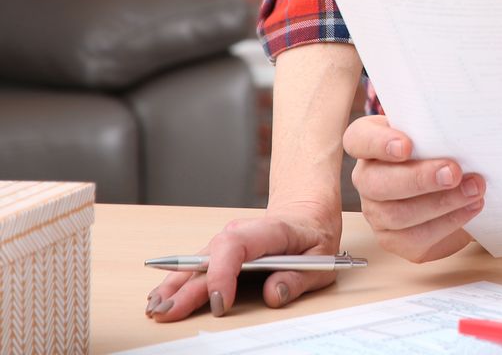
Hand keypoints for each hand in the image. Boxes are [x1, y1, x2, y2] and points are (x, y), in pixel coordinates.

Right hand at [145, 201, 340, 321]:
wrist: (306, 216)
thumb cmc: (313, 239)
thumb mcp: (320, 260)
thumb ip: (298, 278)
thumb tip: (274, 294)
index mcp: (270, 231)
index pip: (236, 246)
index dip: (222, 273)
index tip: (220, 303)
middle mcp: (242, 232)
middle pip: (208, 259)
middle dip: (186, 288)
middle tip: (168, 314)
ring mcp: (227, 241)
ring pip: (196, 262)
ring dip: (173, 286)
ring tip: (154, 308)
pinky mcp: (219, 252)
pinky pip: (195, 266)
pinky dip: (177, 282)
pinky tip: (160, 297)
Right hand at [344, 114, 483, 262]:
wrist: (454, 189)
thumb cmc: (442, 151)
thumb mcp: (437, 134)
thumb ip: (439, 130)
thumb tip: (462, 131)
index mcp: (372, 144)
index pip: (359, 139)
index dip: (378, 143)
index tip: (406, 146)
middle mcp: (368, 178)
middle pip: (376, 183)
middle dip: (419, 179)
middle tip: (453, 172)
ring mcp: (377, 212)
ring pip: (397, 214)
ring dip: (442, 202)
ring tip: (474, 190)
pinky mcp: (393, 239)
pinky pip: (415, 237)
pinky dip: (448, 222)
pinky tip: (470, 207)